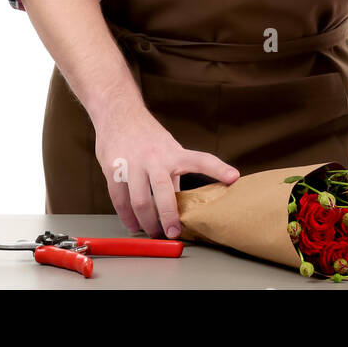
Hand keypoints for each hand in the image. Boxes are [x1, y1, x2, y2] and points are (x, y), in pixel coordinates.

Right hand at [94, 109, 239, 239]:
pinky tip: (133, 225)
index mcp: (173, 153)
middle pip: (163, 191)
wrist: (118, 113)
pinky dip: (127, 217)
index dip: (218, 169)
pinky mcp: (113, 168)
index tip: (233, 177)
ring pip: (140, 200)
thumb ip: (174, 174)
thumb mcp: (167, 149)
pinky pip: (120, 200)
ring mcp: (133, 163)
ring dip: (146, 222)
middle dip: (169, 216)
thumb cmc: (147, 135)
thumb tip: (182, 203)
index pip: (200, 160)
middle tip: (173, 233)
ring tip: (152, 233)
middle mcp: (155, 158)